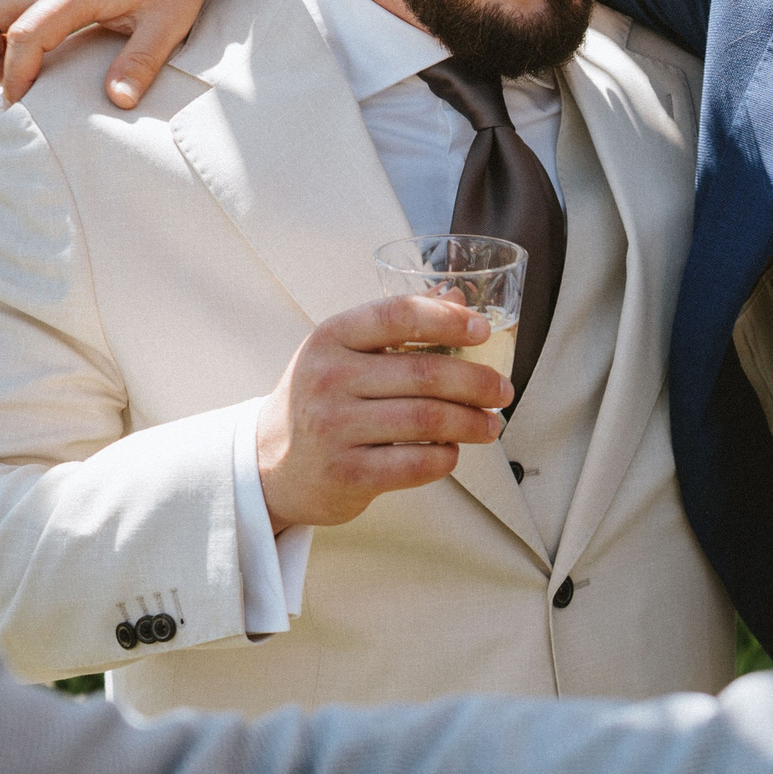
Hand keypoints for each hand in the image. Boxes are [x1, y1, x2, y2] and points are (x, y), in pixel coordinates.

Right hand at [257, 296, 514, 531]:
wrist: (269, 463)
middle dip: (478, 382)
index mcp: (331, 337)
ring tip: (490, 424)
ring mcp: (334, 428)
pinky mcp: (347, 474)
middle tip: (503, 391)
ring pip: (428, 419)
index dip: (448, 320)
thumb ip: (399, 325)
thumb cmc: (320, 399)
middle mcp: (328, 379)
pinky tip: (452, 450)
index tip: (483, 330)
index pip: (398, 315)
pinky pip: (417, 462)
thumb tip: (459, 299)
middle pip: (425, 373)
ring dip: (472, 422)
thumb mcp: (345, 352)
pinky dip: (446, 456)